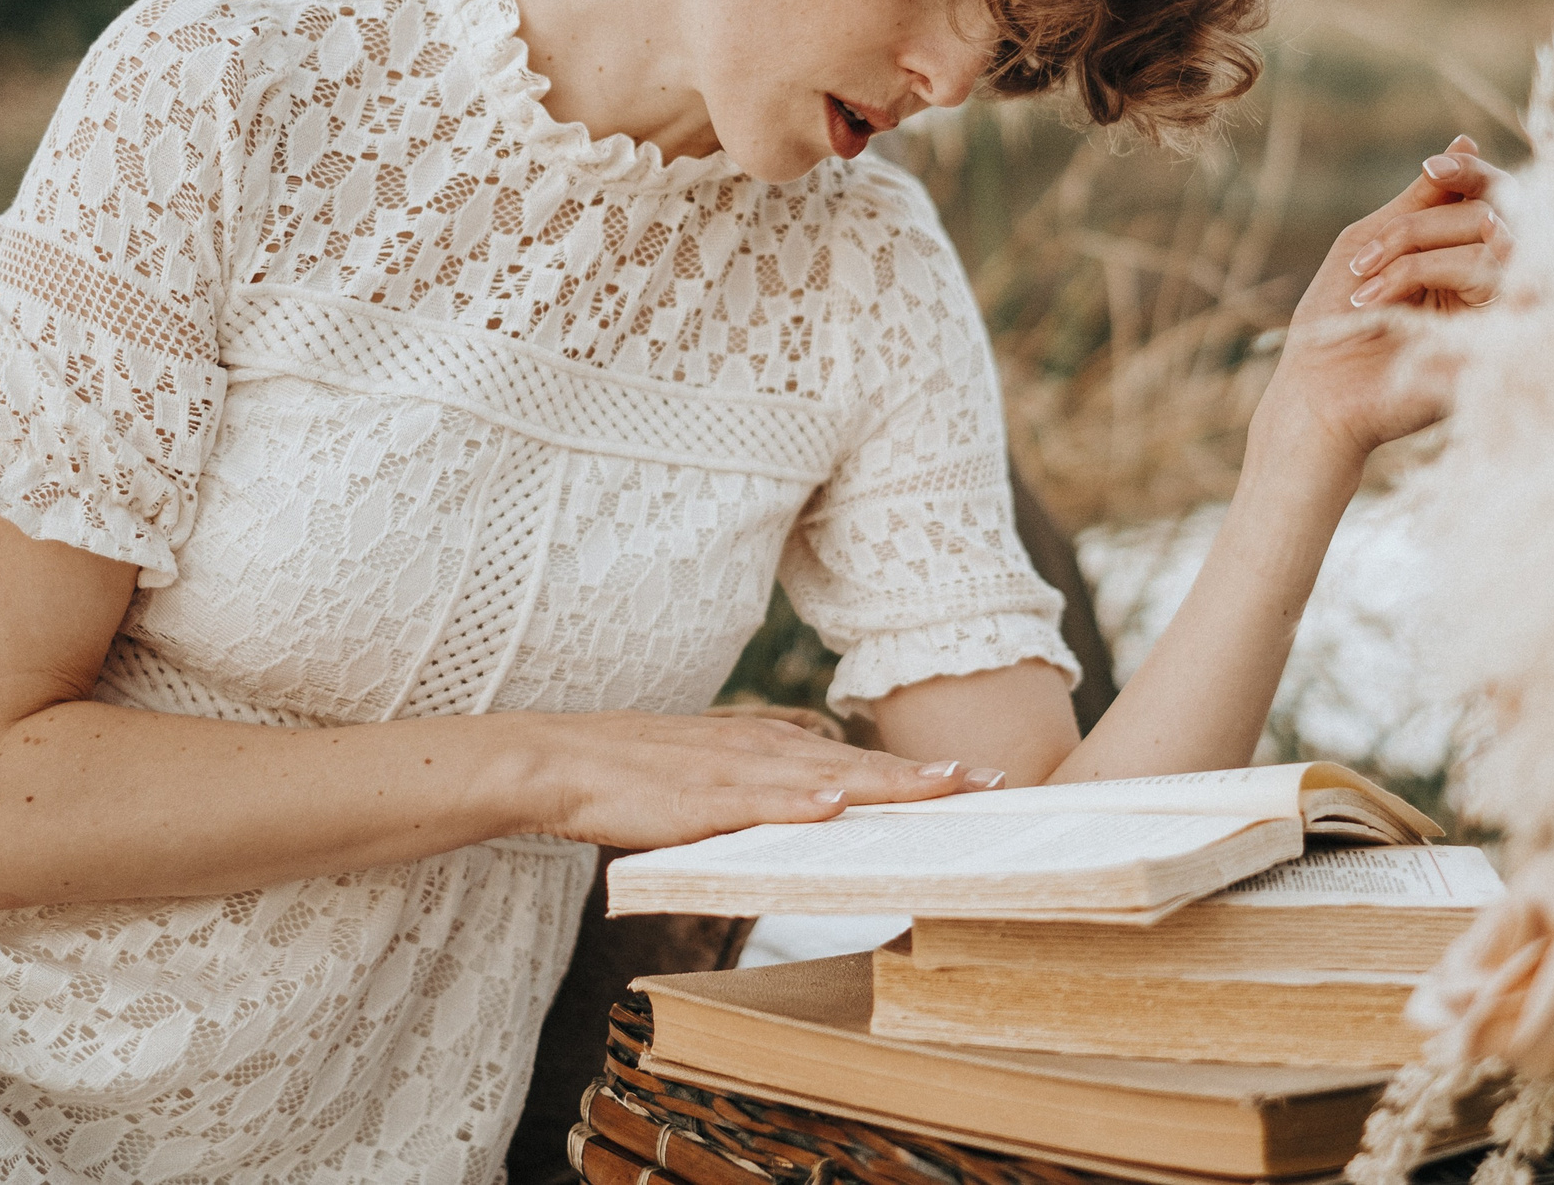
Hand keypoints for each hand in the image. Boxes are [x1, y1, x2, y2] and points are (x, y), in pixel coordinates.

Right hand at [500, 709, 1005, 848]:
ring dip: (886, 783)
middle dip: (928, 777)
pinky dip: (798, 802)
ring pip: (825, 776)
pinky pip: (757, 800)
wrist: (560, 762)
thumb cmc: (637, 775)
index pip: (858, 760)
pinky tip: (835, 806)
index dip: (918, 772)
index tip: (979, 779)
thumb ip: (767, 783)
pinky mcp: (697, 797)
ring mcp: (732, 770)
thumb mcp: (715, 772)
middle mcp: (762, 750)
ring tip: (943, 788)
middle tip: (993, 784)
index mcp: (769, 746)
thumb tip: (824, 800)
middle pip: (860, 764)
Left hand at [1257, 135, 1514, 461]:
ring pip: (1495, 243)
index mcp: (1463, 257)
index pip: (1495, 201)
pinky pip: (1494, 282)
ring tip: (1363, 289)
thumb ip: (1421, 200)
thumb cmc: (1336, 322)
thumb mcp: (1370, 242)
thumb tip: (1466, 143)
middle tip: (1363, 257)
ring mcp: (1499, 315)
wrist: (1318, 395)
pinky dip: (1428, 276)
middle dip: (1418, 226)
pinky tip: (1378, 304)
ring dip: (1414, 255)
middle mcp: (1490, 284)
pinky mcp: (1499, 345)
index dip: (1473, 175)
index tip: (1431, 170)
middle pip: (1494, 215)